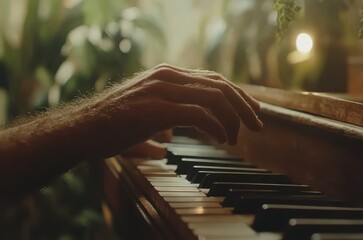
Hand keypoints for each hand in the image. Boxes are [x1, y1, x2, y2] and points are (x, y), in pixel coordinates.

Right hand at [91, 64, 262, 155]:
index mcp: (168, 74)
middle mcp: (168, 76)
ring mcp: (162, 90)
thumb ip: (160, 118)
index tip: (252, 111)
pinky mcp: (157, 109)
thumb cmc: (112, 124)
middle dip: (244, 105)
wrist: (82, 129)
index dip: (237, 95)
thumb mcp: (144, 113)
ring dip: (233, 118)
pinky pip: (200, 114)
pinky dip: (216, 127)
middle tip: (258, 125)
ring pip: (215, 97)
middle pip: (220, 85)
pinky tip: (220, 139)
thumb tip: (169, 137)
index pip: (214, 79)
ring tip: (238, 137)